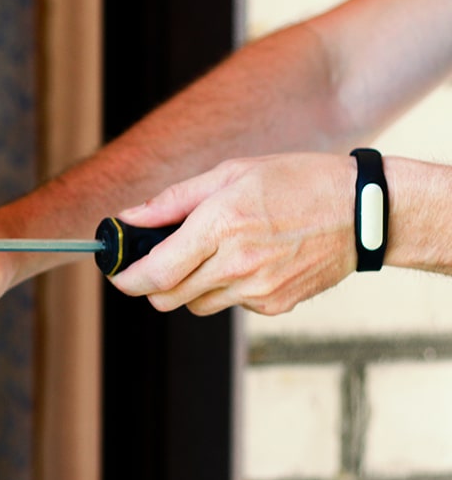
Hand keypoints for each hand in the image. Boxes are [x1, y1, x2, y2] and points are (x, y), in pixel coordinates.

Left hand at [111, 153, 358, 315]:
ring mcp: (256, 289)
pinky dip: (227, 289)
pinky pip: (230, 305)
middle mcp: (236, 264)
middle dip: (152, 285)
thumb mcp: (231, 175)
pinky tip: (251, 260)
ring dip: (190, 286)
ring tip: (217, 252)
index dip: (126, 279)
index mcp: (220, 226)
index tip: (117, 274)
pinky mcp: (274, 305)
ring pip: (196, 305)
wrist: (363, 212)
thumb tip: (129, 219)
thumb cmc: (296, 182)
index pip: (155, 273)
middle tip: (158, 263)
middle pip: (167, 298)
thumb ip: (173, 201)